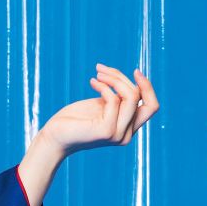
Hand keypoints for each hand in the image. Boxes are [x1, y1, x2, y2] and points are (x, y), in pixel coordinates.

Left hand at [38, 63, 159, 155]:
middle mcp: (126, 135)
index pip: (151, 107)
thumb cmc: (75, 119)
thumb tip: (131, 79)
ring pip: (131, 97)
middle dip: (126, 79)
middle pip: (144, 99)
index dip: (147, 87)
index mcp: (128, 128)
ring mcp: (117, 135)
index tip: (135, 71)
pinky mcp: (106, 131)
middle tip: (103, 70)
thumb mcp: (102, 105)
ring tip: (97, 73)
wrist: (55, 136)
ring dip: (115, 79)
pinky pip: (114, 100)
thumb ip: (119, 98)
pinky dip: (103, 86)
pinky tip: (92, 82)